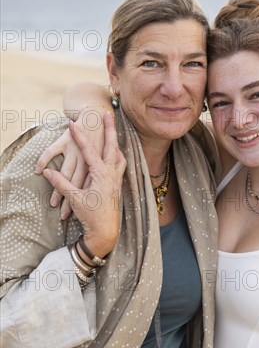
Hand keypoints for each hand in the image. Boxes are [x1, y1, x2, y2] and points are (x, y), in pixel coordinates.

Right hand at [43, 113, 125, 257]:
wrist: (106, 232)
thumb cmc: (91, 216)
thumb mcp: (75, 199)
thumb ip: (62, 183)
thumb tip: (47, 172)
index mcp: (101, 175)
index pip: (89, 151)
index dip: (80, 137)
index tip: (73, 124)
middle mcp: (111, 174)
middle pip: (111, 146)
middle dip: (109, 130)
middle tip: (108, 115)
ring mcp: (117, 179)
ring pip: (119, 156)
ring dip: (116, 143)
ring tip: (115, 133)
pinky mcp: (118, 186)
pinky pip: (121, 167)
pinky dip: (118, 158)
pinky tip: (116, 157)